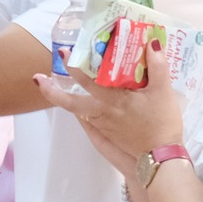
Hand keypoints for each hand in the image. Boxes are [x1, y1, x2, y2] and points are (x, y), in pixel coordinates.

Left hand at [31, 41, 183, 162]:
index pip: (86, 81)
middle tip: (39, 78)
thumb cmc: (162, 123)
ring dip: (65, 97)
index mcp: (111, 100)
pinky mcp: (106, 133)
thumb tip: (151, 43)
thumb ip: (158, 66)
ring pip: (77, 110)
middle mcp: (101, 113)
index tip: (63, 53)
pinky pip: (87, 118)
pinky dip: (80, 107)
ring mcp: (102, 125)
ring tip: (56, 83)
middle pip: (69, 102)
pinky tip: (84, 100)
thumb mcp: (163, 92)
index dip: (73, 66)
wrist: (161, 158)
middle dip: (52, 91)